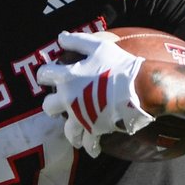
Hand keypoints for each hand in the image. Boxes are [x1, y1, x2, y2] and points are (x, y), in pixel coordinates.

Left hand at [36, 30, 153, 156]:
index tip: (49, 75)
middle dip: (52, 104)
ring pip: (66, 130)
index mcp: (67, 77)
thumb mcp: (99, 46)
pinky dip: (89, 146)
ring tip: (76, 129)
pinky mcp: (94, 129)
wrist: (140, 87)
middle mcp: (69, 99)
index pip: (43, 75)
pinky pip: (87, 143)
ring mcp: (80, 116)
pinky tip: (92, 148)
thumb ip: (77, 41)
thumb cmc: (119, 64)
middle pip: (48, 106)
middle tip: (62, 103)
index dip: (45, 74)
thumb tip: (60, 37)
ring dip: (70, 129)